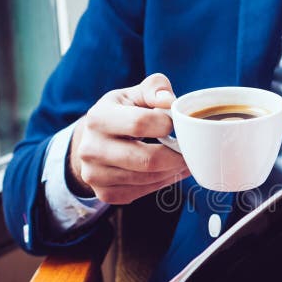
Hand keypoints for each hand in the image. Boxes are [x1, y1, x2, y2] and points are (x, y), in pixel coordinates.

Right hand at [68, 73, 189, 203]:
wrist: (91, 141)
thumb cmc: (120, 113)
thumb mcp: (133, 94)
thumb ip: (155, 88)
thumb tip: (169, 100)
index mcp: (98, 118)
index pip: (140, 123)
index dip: (166, 124)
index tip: (176, 124)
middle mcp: (91, 149)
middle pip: (147, 160)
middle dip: (176, 156)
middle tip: (190, 150)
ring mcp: (95, 174)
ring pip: (148, 179)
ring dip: (173, 171)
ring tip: (184, 160)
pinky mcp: (104, 193)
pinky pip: (142, 193)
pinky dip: (162, 183)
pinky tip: (170, 172)